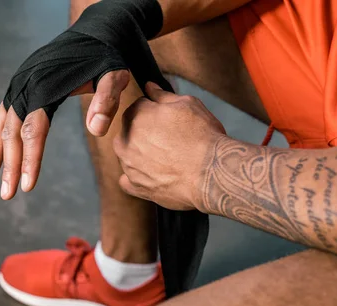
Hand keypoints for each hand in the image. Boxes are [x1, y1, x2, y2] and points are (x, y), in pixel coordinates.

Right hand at [0, 70, 129, 199]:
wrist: (95, 32)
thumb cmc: (106, 57)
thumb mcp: (115, 75)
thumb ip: (107, 100)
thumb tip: (98, 130)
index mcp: (45, 86)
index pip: (34, 130)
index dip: (29, 159)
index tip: (28, 187)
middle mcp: (26, 85)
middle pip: (12, 132)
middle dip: (8, 165)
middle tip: (6, 196)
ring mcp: (20, 84)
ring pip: (2, 124)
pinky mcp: (21, 85)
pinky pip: (3, 114)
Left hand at [114, 82, 225, 210]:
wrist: (211, 173)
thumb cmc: (202, 135)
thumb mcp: (187, 104)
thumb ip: (162, 95)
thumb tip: (149, 87)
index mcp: (135, 115)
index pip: (138, 107)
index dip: (154, 111)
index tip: (169, 119)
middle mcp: (124, 140)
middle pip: (129, 131)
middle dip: (144, 132)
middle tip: (170, 139)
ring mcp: (128, 166)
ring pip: (128, 155)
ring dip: (141, 154)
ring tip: (167, 158)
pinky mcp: (136, 187)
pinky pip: (128, 180)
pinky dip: (138, 177)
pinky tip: (155, 175)